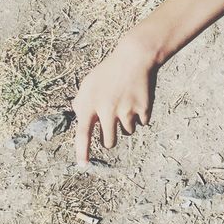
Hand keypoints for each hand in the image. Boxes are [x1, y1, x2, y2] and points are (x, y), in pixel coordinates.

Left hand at [72, 35, 157, 164]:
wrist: (135, 58)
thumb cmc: (109, 71)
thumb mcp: (89, 84)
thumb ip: (81, 103)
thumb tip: (80, 120)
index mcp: (91, 104)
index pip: (83, 133)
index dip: (82, 151)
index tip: (83, 165)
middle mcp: (107, 110)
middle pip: (109, 141)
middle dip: (111, 138)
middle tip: (113, 125)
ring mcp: (126, 110)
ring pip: (128, 132)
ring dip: (127, 123)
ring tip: (127, 104)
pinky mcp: (143, 109)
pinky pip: (142, 123)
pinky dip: (141, 116)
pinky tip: (138, 100)